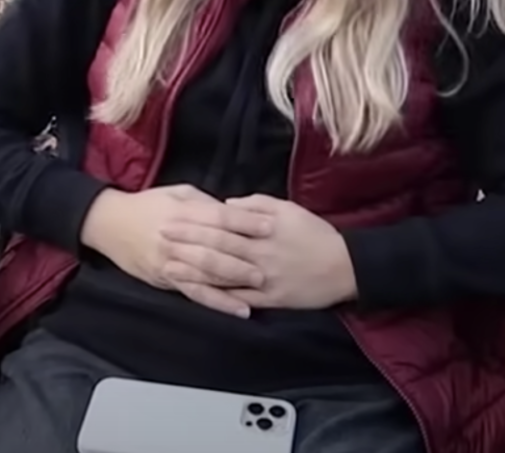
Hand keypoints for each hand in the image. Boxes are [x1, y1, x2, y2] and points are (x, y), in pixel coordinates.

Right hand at [80, 185, 272, 317]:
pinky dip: (218, 302)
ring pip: (207, 273)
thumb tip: (235, 211)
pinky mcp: (167, 280)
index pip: (219, 217)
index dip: (245, 222)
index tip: (269, 226)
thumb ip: (206, 204)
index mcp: (182, 212)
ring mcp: (170, 261)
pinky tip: (238, 309)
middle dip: (244, 254)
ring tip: (261, 284)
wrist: (110, 224)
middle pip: (215, 246)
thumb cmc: (148, 205)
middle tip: (270, 259)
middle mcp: (176, 238)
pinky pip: (195, 293)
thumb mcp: (179, 193)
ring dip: (235, 280)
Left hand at [160, 194, 357, 310]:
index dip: (193, 222)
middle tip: (160, 237)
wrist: (344, 266)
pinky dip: (216, 297)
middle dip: (185, 243)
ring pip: (222, 275)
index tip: (171, 217)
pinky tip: (197, 294)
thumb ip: (255, 204)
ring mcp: (263, 279)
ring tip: (168, 266)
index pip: (221, 224)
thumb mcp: (288, 209)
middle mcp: (259, 254)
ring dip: (193, 271)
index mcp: (263, 229)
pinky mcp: (269, 299)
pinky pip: (238, 299)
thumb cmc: (314, 234)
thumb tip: (226, 204)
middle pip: (216, 248)